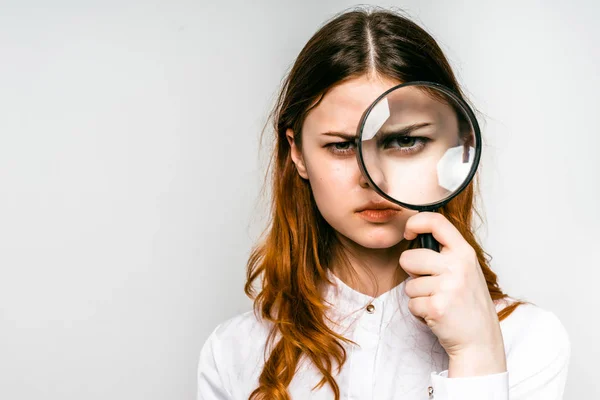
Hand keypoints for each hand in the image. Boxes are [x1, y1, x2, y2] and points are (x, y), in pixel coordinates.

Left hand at [400, 212, 506, 376]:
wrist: (480, 339)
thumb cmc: (468, 303)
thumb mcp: (465, 269)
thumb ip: (445, 253)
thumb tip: (416, 235)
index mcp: (464, 252)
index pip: (436, 221)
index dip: (415, 222)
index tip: (408, 233)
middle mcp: (457, 266)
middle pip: (409, 258)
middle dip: (412, 273)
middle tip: (431, 285)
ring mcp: (448, 287)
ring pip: (408, 285)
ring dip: (418, 296)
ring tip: (439, 302)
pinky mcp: (437, 307)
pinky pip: (411, 304)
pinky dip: (419, 312)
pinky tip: (437, 314)